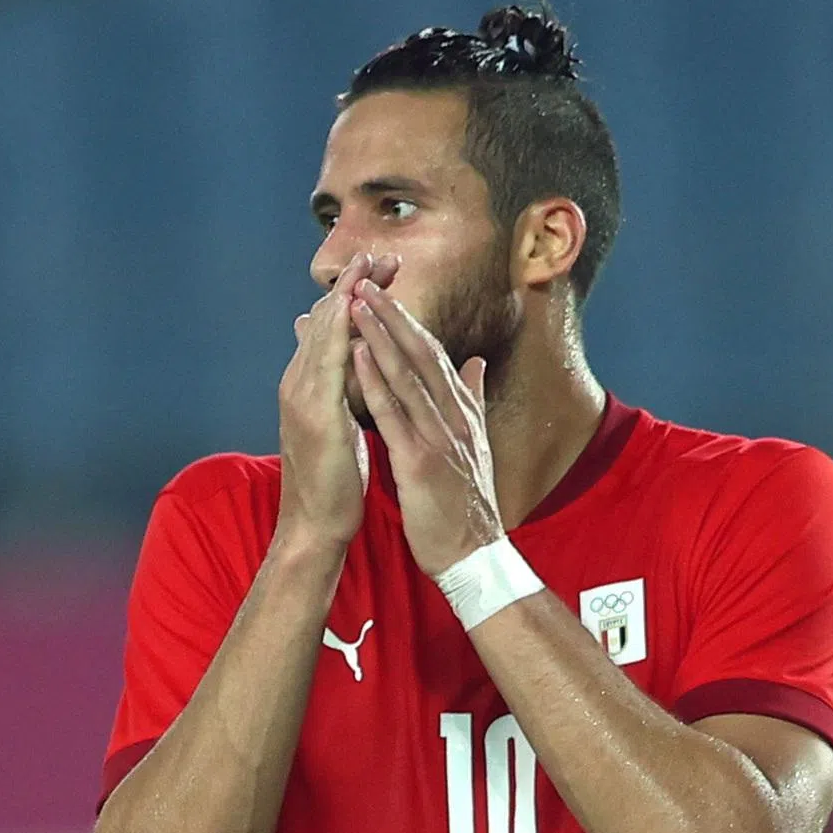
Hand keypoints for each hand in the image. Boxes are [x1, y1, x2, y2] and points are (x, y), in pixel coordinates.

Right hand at [278, 252, 398, 546]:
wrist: (316, 524)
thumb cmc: (334, 478)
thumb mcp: (340, 422)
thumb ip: (343, 388)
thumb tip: (355, 359)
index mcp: (311, 384)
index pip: (333, 327)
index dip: (357, 296)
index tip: (385, 270)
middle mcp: (299, 382)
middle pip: (326, 321)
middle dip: (354, 286)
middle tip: (381, 255)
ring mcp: (302, 397)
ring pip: (322, 335)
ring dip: (348, 299)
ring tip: (369, 268)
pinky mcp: (313, 416)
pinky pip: (327, 366)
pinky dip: (339, 336)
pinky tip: (354, 315)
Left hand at [347, 280, 504, 577]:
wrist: (474, 553)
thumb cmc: (467, 502)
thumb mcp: (475, 444)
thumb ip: (474, 400)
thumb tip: (476, 364)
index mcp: (463, 411)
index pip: (433, 356)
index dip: (408, 322)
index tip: (384, 293)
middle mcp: (454, 416)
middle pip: (421, 354)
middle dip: (392, 315)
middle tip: (366, 280)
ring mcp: (440, 437)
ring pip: (407, 375)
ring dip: (379, 335)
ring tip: (357, 302)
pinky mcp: (421, 461)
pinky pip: (394, 414)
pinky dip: (375, 381)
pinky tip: (356, 356)